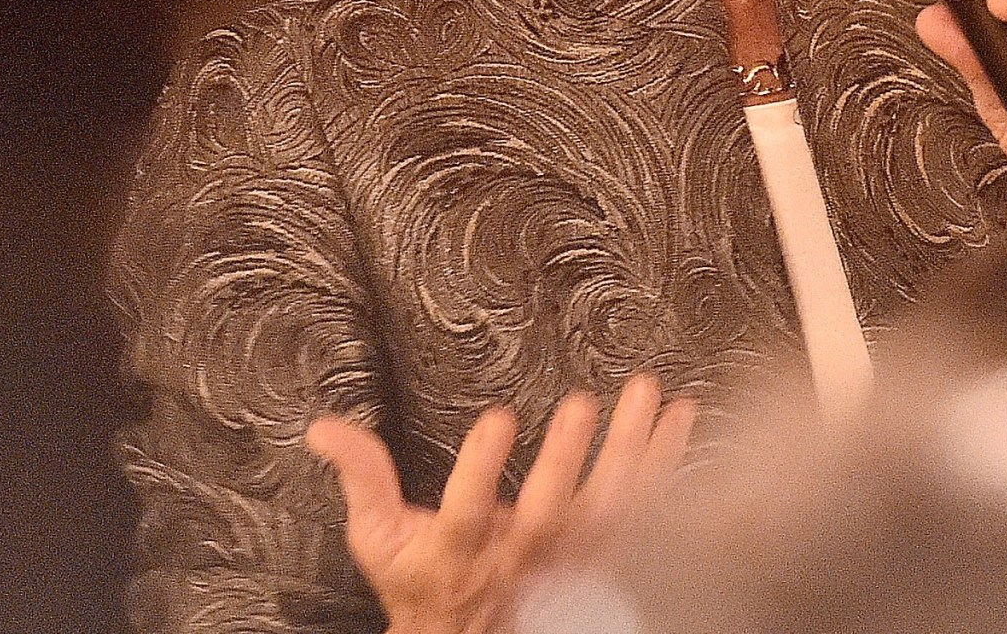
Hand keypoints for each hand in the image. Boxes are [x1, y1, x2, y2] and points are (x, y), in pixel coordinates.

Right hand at [305, 373, 696, 633]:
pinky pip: (645, 509)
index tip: (496, 418)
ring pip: (608, 509)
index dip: (482, 469)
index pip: (467, 514)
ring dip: (633, 451)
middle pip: (548, 516)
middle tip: (580, 405)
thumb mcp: (383, 537)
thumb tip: (325, 429)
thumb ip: (364, 477)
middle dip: (565, 460)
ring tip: (649, 397)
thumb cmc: (428, 580)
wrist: (470, 630)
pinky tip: (681, 422)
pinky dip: (666, 465)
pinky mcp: (605, 552)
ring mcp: (569, 561)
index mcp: (461, 554)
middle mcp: (520, 562)